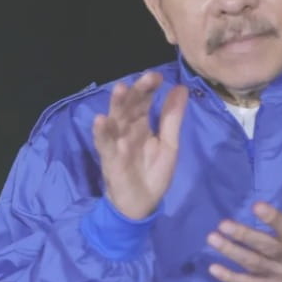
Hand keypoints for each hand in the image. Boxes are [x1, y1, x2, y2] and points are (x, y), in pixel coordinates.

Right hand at [92, 73, 187, 219]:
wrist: (142, 204)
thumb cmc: (154, 174)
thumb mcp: (169, 145)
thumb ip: (172, 118)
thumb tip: (181, 88)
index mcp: (142, 125)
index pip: (144, 101)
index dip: (149, 88)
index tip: (157, 76)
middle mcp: (127, 129)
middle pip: (129, 106)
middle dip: (136, 91)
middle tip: (147, 77)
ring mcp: (116, 142)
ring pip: (115, 120)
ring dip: (116, 105)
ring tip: (120, 89)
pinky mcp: (109, 158)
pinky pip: (104, 143)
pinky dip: (101, 132)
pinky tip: (101, 119)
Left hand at [207, 153, 281, 281]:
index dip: (273, 218)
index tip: (257, 206)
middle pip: (266, 247)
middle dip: (244, 236)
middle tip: (222, 224)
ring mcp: (280, 275)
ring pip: (253, 264)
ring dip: (231, 253)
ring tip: (212, 238)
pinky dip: (231, 279)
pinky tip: (213, 268)